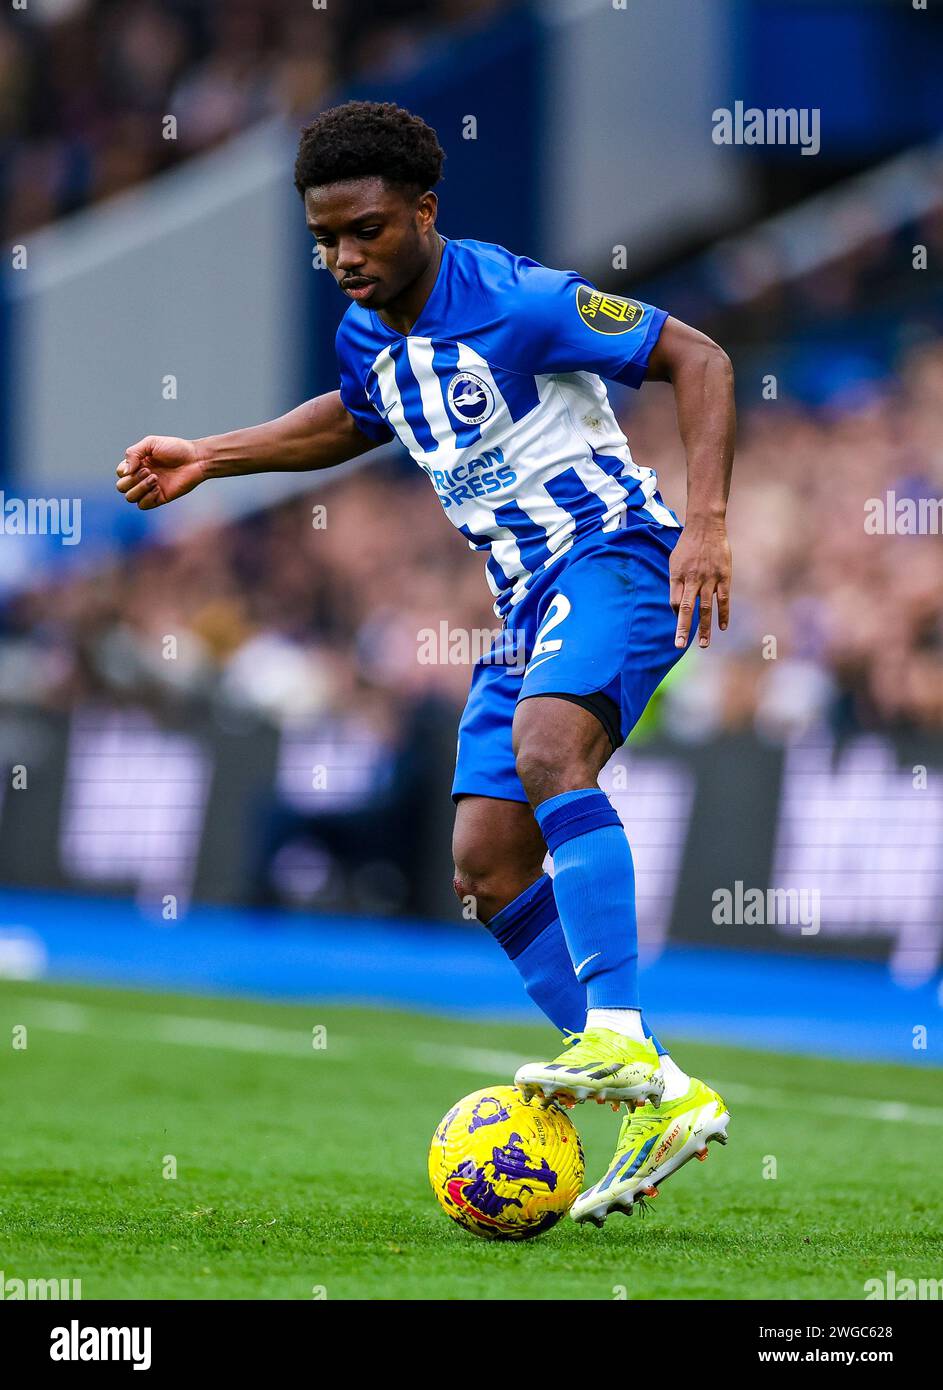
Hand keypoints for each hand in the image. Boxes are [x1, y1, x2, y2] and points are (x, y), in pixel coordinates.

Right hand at [115, 435, 205, 508]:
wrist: (195, 459)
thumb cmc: (175, 449)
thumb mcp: (151, 443)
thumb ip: (133, 453)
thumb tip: (124, 471)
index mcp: (138, 464)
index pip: (120, 473)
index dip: (125, 470)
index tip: (141, 463)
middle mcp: (142, 478)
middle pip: (121, 487)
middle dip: (132, 479)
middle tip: (149, 471)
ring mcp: (150, 489)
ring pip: (130, 498)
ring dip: (140, 488)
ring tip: (155, 478)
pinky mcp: (160, 498)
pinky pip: (143, 505)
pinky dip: (148, 497)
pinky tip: (159, 487)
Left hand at [669, 515, 731, 648]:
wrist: (706, 526)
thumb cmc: (688, 546)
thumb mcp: (674, 562)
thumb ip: (675, 583)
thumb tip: (676, 606)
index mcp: (677, 576)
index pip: (674, 602)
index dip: (676, 615)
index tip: (680, 624)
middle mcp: (692, 579)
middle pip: (686, 608)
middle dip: (683, 629)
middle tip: (679, 646)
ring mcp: (709, 579)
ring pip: (705, 608)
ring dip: (704, 627)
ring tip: (703, 644)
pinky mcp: (724, 577)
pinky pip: (723, 599)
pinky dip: (723, 614)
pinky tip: (722, 627)